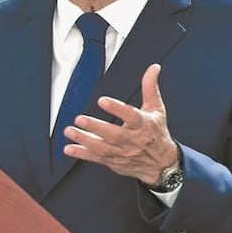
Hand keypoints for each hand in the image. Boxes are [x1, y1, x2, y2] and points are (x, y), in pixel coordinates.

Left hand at [62, 63, 178, 184]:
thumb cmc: (156, 133)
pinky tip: (69, 149)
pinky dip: (82, 154)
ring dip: (84, 140)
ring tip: (69, 131)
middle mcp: (132, 140)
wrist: (163, 164)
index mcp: (143, 125)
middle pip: (113, 134)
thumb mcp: (156, 110)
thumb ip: (150, 88)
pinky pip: (96, 158)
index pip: (131, 116)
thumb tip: (153, 68)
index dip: (117, 108)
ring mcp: (122, 152)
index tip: (102, 100)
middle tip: (79, 118)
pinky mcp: (113, 161)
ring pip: (102, 147)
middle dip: (95, 127)